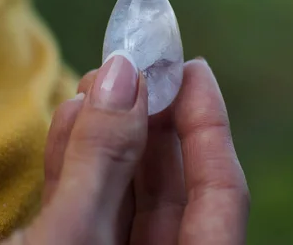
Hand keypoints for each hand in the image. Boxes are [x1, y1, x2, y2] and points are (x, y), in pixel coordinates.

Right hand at [1, 55, 249, 243]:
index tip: (191, 65)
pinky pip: (87, 204)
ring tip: (94, 85)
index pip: (222, 189)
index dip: (209, 122)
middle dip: (150, 118)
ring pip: (125, 190)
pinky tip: (70, 119)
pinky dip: (76, 162)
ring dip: (108, 133)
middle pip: (173, 183)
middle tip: (132, 67)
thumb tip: (124, 76)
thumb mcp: (74, 235)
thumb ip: (103, 158)